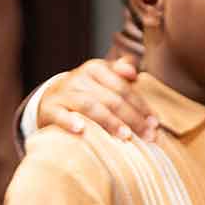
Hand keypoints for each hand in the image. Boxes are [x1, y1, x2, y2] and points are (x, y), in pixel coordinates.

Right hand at [37, 57, 158, 139]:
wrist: (50, 99)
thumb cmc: (86, 91)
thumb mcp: (103, 78)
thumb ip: (121, 71)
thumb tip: (134, 72)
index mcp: (96, 68)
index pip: (123, 88)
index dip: (141, 106)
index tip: (155, 123)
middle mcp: (79, 78)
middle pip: (111, 98)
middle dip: (132, 118)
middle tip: (148, 135)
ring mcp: (63, 93)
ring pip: (90, 105)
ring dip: (109, 121)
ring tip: (125, 135)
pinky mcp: (49, 108)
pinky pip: (59, 115)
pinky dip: (69, 121)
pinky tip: (81, 130)